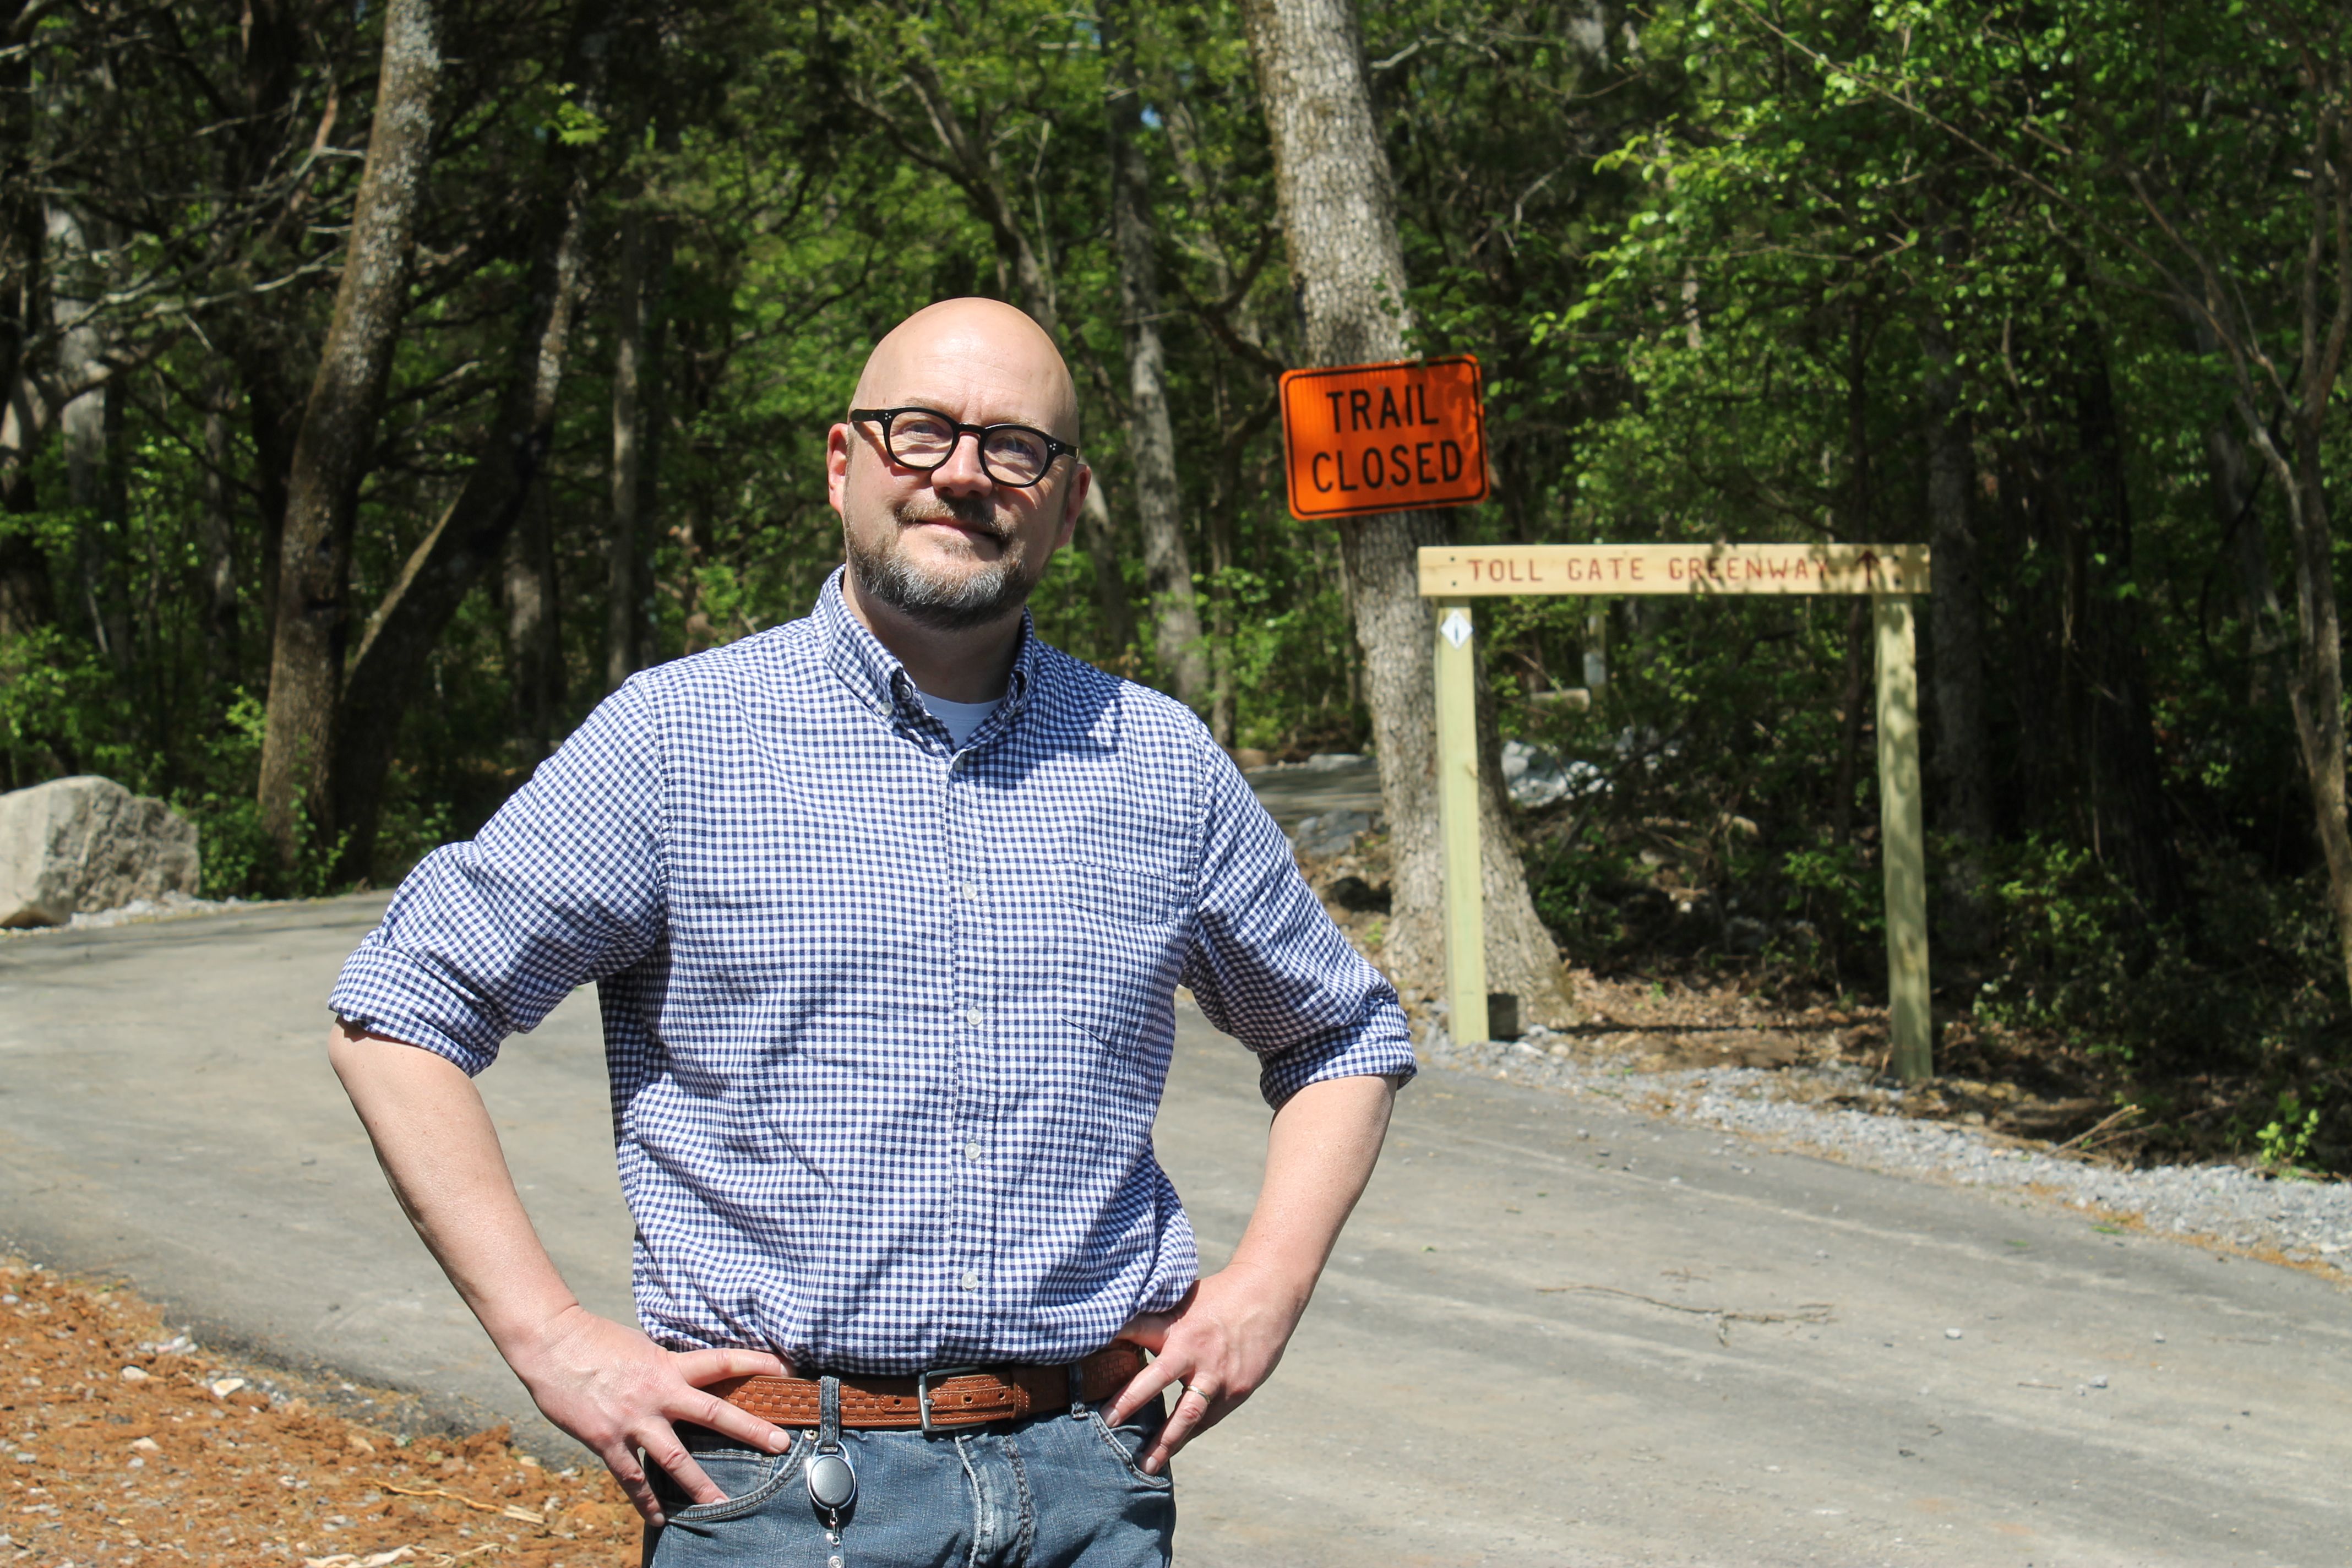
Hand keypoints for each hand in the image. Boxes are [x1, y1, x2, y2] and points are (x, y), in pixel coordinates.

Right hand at [505, 1305, 789, 1523]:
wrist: (552, 1343)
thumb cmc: (596, 1340)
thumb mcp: (642, 1346)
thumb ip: (666, 1364)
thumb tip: (686, 1375)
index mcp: (668, 1365)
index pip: (722, 1362)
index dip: (755, 1364)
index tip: (785, 1371)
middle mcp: (657, 1394)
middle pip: (713, 1413)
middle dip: (749, 1429)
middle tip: (780, 1444)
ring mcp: (633, 1420)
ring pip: (675, 1457)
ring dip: (700, 1484)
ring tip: (724, 1505)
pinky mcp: (607, 1440)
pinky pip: (632, 1478)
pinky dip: (646, 1501)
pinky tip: (659, 1519)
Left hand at [1104, 1260, 1308, 1474]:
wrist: (1267, 1297)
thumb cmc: (1218, 1298)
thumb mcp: (1183, 1301)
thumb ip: (1156, 1320)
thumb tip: (1116, 1330)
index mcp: (1175, 1325)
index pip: (1135, 1329)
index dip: (1110, 1338)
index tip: (1081, 1350)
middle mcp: (1193, 1350)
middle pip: (1155, 1378)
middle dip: (1129, 1401)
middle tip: (1106, 1423)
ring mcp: (1216, 1373)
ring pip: (1187, 1413)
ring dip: (1165, 1440)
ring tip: (1146, 1465)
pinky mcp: (1235, 1389)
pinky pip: (1208, 1418)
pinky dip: (1190, 1434)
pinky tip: (1175, 1449)